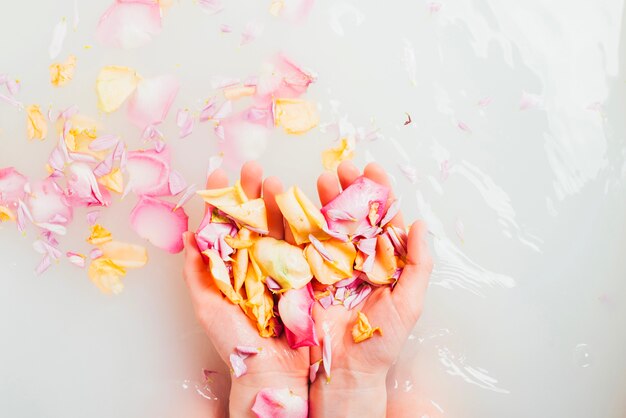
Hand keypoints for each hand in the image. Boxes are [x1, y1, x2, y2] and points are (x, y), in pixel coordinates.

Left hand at [182, 162, 309, 416]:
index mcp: (233, 267)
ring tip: (274, 181)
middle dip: (252, 192)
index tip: (220, 174)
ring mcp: (285, 267)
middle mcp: (259, 262)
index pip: (226, 225)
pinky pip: (307, 247)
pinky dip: (307, 225)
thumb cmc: (237, 347)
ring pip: (281, 227)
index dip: (223, 199)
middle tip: (252, 167)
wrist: (274, 375)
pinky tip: (303, 205)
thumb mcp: (209, 309)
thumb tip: (187, 236)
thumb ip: (197, 274)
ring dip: (278, 202)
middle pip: (255, 219)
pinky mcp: (310, 277)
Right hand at [309, 161, 432, 417]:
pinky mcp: (303, 275)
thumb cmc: (380, 342)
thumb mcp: (409, 303)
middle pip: (350, 214)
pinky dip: (295, 223)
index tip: (373, 168)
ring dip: (321, 199)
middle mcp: (353, 257)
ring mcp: (327, 264)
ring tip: (318, 178)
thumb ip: (419, 264)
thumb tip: (421, 224)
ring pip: (325, 223)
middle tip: (340, 168)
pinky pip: (299, 244)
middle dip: (346, 188)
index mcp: (380, 260)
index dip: (377, 192)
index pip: (380, 218)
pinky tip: (293, 203)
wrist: (345, 372)